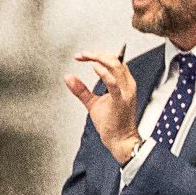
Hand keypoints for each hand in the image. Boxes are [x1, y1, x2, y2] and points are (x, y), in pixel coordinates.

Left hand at [63, 48, 139, 163]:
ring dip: (99, 58)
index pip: (115, 61)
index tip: (82, 55)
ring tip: (85, 56)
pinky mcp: (120, 101)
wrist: (120, 140)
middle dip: (97, 54)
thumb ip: (81, 90)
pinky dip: (104, 73)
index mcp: (124, 83)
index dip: (99, 55)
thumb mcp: (93, 103)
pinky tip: (95, 68)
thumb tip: (68, 77)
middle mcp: (127, 85)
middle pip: (115, 60)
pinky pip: (114, 83)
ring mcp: (125, 92)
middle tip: (81, 55)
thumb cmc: (111, 123)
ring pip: (116, 66)